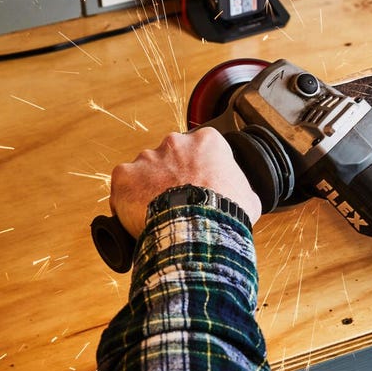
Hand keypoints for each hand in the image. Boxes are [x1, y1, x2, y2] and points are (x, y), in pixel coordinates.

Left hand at [109, 128, 261, 237]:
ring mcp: (147, 157)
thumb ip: (239, 187)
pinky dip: (127, 200)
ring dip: (149, 189)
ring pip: (145, 172)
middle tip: (178, 203)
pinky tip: (139, 216)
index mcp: (206, 141)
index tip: (199, 189)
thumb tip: (241, 196)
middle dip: (172, 177)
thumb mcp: (248, 197)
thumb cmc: (225, 214)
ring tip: (158, 215)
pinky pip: (123, 186)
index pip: (201, 150)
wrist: (197, 229)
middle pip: (170, 157)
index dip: (200, 172)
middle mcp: (175, 142)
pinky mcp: (125, 175)